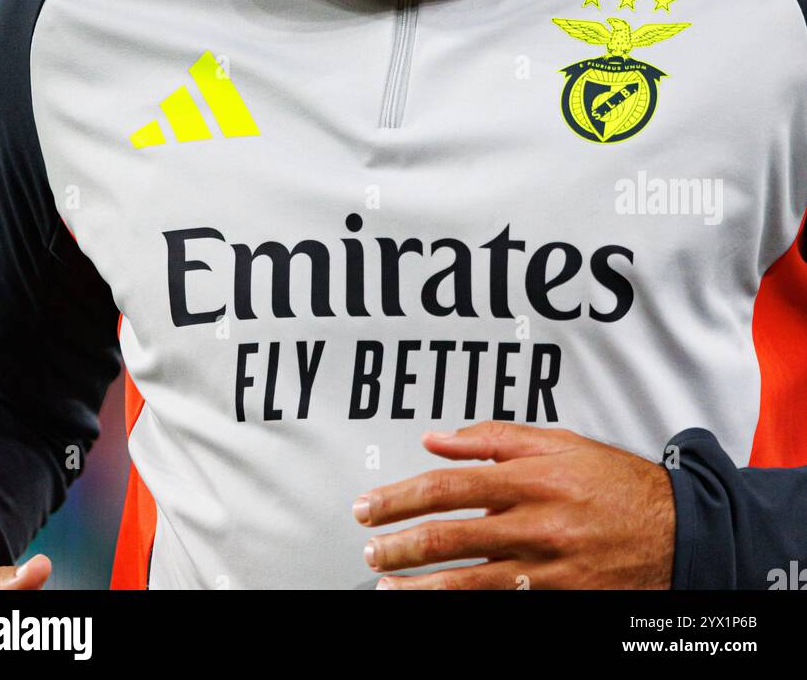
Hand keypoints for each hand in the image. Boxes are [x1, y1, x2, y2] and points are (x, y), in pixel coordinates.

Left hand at [353, 422, 674, 589]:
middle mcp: (536, 523)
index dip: (400, 497)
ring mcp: (547, 568)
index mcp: (532, 477)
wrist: (677, 531)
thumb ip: (492, 437)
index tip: (369, 507)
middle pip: (449, 537)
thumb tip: (435, 437)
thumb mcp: (558, 443)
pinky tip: (438, 604)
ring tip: (388, 586)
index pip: (447, 486)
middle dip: (399, 545)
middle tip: (370, 550)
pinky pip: (501, 607)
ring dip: (420, 587)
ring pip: (468, 584)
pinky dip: (464, 608)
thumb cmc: (614, 482)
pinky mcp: (560, 598)